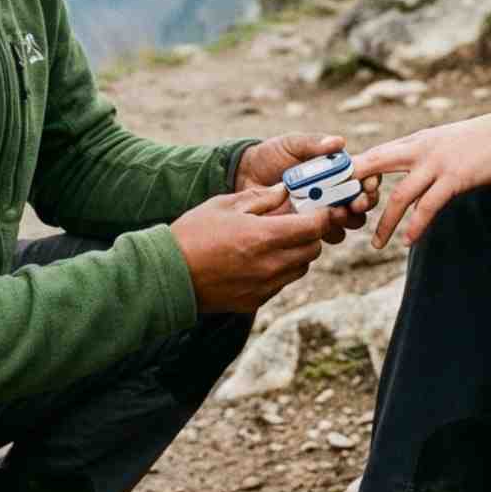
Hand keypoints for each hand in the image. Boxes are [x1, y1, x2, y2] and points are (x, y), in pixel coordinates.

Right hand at [171, 184, 333, 313]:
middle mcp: (270, 265)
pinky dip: (281, 270)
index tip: (322, 208)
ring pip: (301, 268)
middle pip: (313, 249)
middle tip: (297, 222)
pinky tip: (260, 258)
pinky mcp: (255, 300)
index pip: (314, 228)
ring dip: (297, 253)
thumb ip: (259, 198)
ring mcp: (264, 286)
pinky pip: (282, 283)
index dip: (323, 216)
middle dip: (310, 234)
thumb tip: (284, 191)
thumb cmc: (193, 234)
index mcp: (264, 237)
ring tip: (276, 240)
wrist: (168, 275)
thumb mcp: (225, 205)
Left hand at [235, 133, 380, 242]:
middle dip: (364, 202)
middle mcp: (335, 191)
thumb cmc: (270, 155)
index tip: (368, 183)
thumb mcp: (291, 144)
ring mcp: (323, 211)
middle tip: (356, 203)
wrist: (244, 176)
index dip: (371, 180)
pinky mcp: (308, 228)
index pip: (365, 175)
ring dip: (348, 219)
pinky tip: (319, 227)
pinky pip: (326, 235)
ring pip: (349, 221)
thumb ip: (313, 144)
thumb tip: (339, 142)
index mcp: (336, 169)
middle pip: (363, 201)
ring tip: (338, 215)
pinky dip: (327, 233)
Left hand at [352, 108, 490, 248]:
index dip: (355, 171)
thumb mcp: (445, 143)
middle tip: (338, 212)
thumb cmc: (482, 140)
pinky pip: (429, 205)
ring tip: (375, 244)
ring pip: (400, 194)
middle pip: (375, 164)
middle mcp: (420, 148)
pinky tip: (409, 240)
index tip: (339, 191)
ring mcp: (437, 162)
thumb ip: (423, 158)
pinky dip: (417, 224)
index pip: (375, 153)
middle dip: (354, 188)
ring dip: (385, 221)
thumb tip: (409, 184)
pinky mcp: (455, 177)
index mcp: (416, 140)